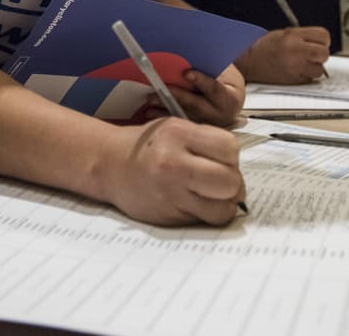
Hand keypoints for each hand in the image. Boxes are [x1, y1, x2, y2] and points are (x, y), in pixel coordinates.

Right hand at [101, 117, 245, 225]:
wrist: (111, 165)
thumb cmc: (148, 146)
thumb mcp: (175, 127)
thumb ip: (207, 142)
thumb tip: (237, 169)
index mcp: (178, 135)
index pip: (230, 149)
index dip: (230, 157)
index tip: (220, 159)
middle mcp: (174, 164)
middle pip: (231, 182)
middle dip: (232, 183)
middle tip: (220, 180)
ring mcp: (171, 194)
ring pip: (224, 209)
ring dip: (224, 203)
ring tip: (210, 194)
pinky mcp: (169, 217)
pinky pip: (207, 221)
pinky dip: (208, 215)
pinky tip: (196, 203)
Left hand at [145, 63, 244, 125]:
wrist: (228, 103)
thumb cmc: (223, 84)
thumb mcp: (224, 74)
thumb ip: (209, 70)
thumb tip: (187, 59)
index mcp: (228, 99)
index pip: (215, 89)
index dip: (201, 80)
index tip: (186, 73)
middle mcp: (217, 115)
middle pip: (195, 105)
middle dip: (177, 96)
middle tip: (161, 88)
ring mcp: (204, 125)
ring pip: (184, 116)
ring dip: (164, 108)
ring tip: (150, 101)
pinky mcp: (193, 130)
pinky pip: (176, 124)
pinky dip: (161, 117)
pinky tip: (149, 113)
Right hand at [235, 26, 330, 84]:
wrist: (249, 61)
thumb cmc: (264, 47)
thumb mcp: (285, 33)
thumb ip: (305, 36)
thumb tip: (322, 42)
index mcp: (293, 36)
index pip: (324, 36)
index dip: (323, 40)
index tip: (318, 43)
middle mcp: (295, 51)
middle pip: (324, 54)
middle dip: (321, 54)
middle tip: (313, 54)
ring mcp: (295, 67)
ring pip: (319, 70)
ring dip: (314, 68)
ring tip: (302, 64)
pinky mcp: (293, 81)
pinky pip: (310, 79)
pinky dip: (306, 76)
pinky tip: (296, 71)